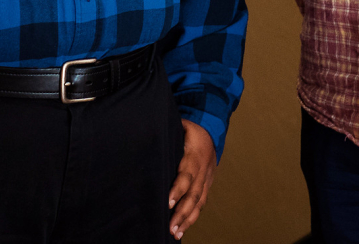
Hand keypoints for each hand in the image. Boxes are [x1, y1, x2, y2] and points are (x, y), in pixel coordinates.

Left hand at [167, 119, 216, 239]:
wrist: (212, 130)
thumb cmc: (190, 129)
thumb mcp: (180, 125)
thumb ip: (167, 133)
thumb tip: (146, 133)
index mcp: (194, 155)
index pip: (187, 175)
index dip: (178, 189)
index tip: (168, 202)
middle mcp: (202, 170)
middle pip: (194, 194)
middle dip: (182, 212)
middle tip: (171, 226)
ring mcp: (206, 179)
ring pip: (199, 202)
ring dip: (187, 219)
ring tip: (176, 233)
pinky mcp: (207, 185)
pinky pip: (201, 203)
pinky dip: (193, 217)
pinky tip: (183, 228)